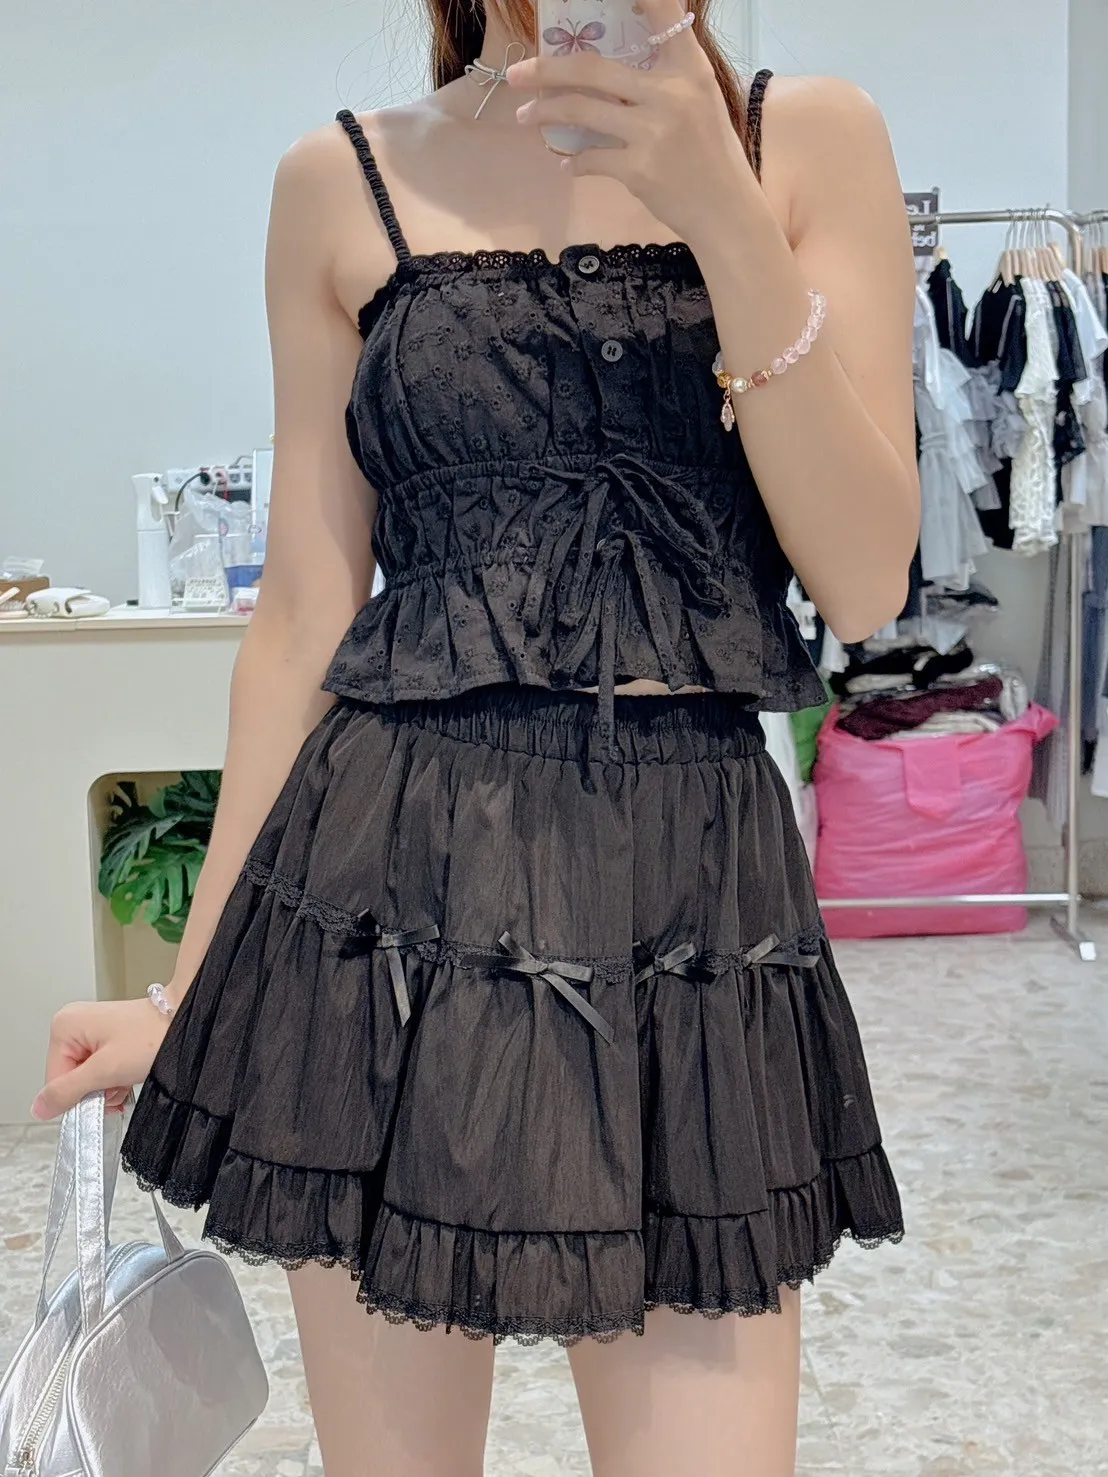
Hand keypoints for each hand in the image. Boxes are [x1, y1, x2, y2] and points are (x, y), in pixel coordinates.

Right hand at [30, 997, 172, 1121]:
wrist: (186, 1021)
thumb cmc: (153, 1036)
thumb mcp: (105, 1070)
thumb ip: (68, 1091)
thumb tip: (39, 1107)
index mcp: (65, 1025)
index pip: (54, 1079)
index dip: (76, 1094)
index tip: (99, 1095)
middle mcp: (75, 1024)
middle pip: (70, 1078)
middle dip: (94, 1090)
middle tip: (116, 1084)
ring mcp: (92, 1030)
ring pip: (87, 1077)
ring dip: (106, 1087)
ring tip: (126, 1078)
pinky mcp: (109, 1038)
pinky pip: (101, 1070)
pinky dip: (114, 1080)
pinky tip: (128, 1077)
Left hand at [507, 0, 755, 242]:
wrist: (726, 210)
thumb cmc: (712, 154)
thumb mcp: (700, 100)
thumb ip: (665, 75)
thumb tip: (611, 68)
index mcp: (690, 70)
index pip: (664, 13)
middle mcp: (670, 95)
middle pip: (592, 70)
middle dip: (545, 71)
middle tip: (516, 75)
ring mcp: (652, 133)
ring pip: (581, 112)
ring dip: (544, 114)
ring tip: (523, 117)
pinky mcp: (638, 170)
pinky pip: (591, 159)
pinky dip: (574, 161)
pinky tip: (566, 162)